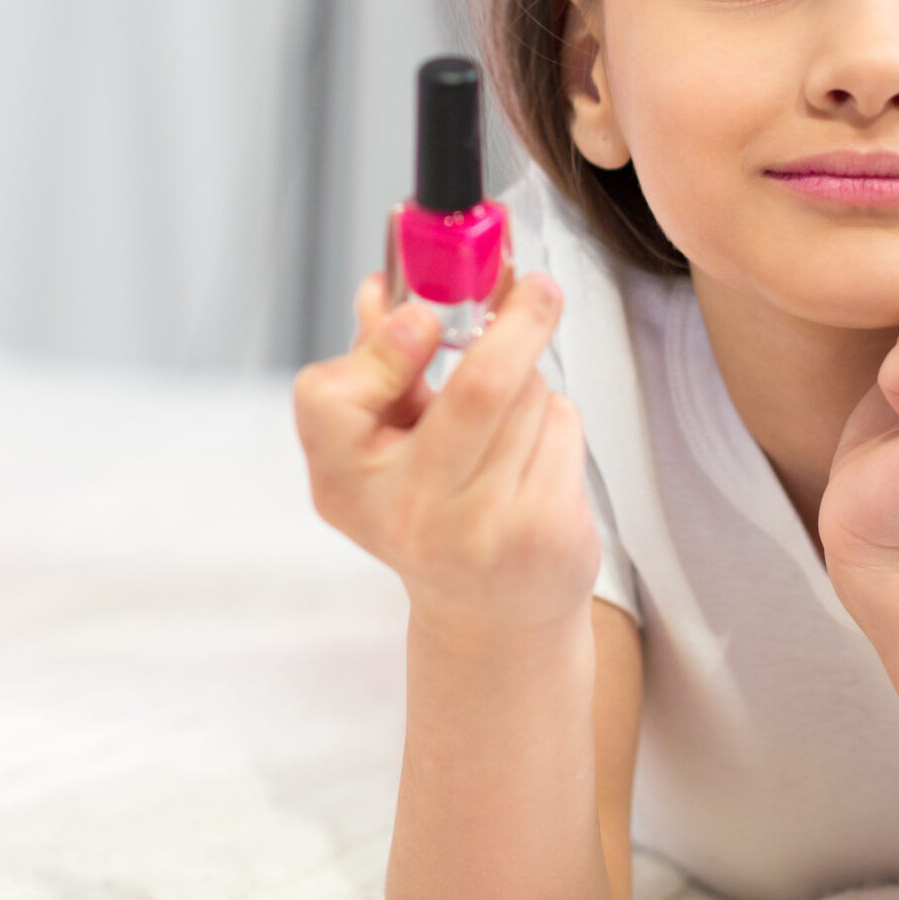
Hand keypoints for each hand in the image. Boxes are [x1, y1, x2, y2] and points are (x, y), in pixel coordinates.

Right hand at [293, 270, 600, 633]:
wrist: (490, 614)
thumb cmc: (431, 511)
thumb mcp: (381, 446)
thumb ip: (379, 361)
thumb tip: (384, 285)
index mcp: (344, 481)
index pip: (337, 398)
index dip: (387, 347)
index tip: (425, 316)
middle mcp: (406, 511)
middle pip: (478, 386)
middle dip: (516, 321)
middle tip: (536, 287)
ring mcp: (481, 528)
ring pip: (527, 395)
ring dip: (528, 383)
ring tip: (506, 426)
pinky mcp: (544, 532)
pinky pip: (561, 426)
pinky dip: (554, 422)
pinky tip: (533, 460)